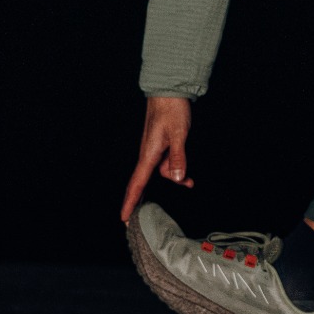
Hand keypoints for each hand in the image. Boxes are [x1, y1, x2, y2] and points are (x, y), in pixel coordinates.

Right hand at [120, 96, 192, 222]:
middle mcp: (148, 155)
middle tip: (133, 221)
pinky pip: (166, 166)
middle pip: (143, 183)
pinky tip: (187, 177)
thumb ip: (178, 158)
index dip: (130, 201)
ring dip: (174, 180)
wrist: (169, 92)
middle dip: (140, 200)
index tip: (123, 217)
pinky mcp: (161, 148)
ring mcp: (154, 152)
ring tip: (190, 183)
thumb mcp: (178, 134)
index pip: (137, 183)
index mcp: (148, 154)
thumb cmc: (172, 110)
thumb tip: (177, 180)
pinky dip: (175, 171)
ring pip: (161, 174)